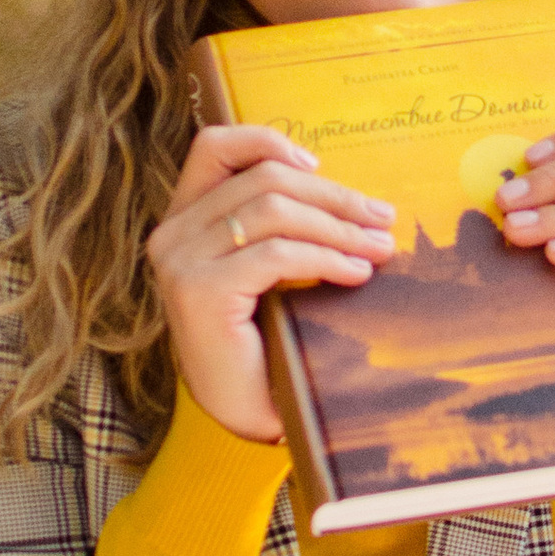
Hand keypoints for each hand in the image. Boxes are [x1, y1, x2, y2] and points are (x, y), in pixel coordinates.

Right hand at [147, 125, 397, 442]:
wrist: (248, 414)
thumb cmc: (267, 343)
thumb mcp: (268, 271)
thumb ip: (280, 226)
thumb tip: (351, 198)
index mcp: (183, 220)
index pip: (213, 147)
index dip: (269, 142)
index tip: (320, 168)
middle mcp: (172, 235)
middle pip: (263, 180)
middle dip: (333, 196)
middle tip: (382, 217)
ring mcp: (181, 263)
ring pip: (274, 211)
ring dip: (338, 227)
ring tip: (380, 248)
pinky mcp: (201, 292)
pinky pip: (278, 255)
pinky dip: (327, 258)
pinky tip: (357, 273)